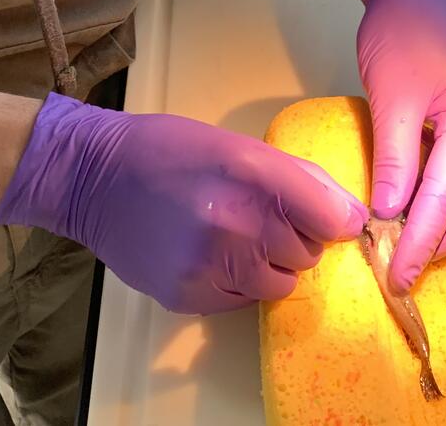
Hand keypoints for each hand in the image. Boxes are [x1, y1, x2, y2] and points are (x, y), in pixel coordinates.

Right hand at [0, 94, 368, 314]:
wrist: (94, 178)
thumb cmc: (170, 151)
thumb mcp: (239, 145)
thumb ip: (300, 178)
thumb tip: (351, 213)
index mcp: (254, 176)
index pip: (333, 220)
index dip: (335, 219)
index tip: (324, 216)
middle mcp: (238, 225)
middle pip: (308, 253)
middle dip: (293, 237)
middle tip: (255, 215)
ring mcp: (213, 266)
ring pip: (280, 283)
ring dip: (267, 264)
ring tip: (230, 236)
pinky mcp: (191, 296)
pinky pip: (243, 300)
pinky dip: (235, 282)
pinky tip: (205, 253)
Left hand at [331, 0, 445, 292]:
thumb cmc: (403, 30)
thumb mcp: (391, 96)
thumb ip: (395, 159)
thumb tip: (390, 213)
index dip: (420, 242)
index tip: (396, 276)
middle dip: (437, 242)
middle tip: (398, 269)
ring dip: (440, 223)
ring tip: (401, 245)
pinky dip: (441, 199)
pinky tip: (410, 208)